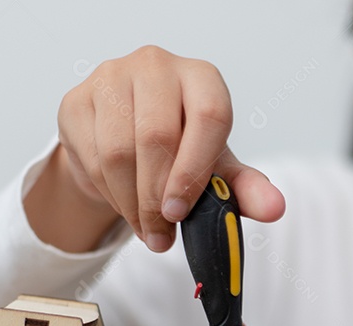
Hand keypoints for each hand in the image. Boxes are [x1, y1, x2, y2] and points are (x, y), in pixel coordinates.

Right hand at [48, 45, 284, 251]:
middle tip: (161, 233)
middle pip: (157, 136)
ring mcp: (112, 77)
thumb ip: (245, 188)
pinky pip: (91, 156)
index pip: (209, 116)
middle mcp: (157, 66)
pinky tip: (124, 204)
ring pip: (119, 151)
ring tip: (146, 228)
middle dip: (158, 197)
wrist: (125, 143)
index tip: (181, 211)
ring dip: (132, 202)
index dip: (195, 170)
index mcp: (202, 78)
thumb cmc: (180, 151)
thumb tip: (275, 208)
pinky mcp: (77, 100)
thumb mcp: (216, 170)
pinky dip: (109, 193)